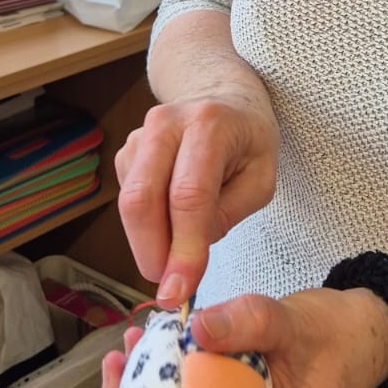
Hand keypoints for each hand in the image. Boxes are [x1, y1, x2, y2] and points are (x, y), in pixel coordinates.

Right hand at [115, 93, 278, 305]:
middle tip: (169, 288)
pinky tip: (172, 222)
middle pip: (142, 199)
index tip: (178, 291)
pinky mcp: (126, 152)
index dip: (182, 248)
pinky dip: (146, 226)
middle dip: (151, 253)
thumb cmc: (247, 141)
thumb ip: (228, 215)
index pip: (189, 196)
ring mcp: (140, 135)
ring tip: (179, 255)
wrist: (221, 96)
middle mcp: (166, 123)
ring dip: (148, 243)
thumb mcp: (262, 179)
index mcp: (210, 125)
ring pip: (129, 204)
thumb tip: (186, 254)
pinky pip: (127, 201)